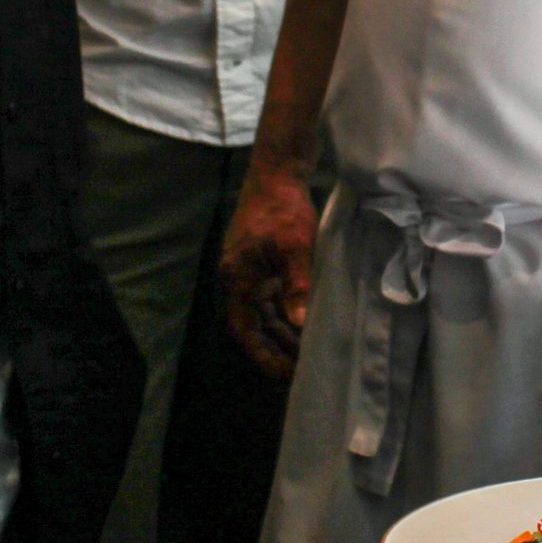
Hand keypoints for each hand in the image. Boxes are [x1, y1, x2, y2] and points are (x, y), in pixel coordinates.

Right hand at [221, 166, 318, 380]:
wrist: (278, 169)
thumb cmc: (283, 207)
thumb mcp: (295, 248)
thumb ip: (296, 287)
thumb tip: (300, 324)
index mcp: (237, 278)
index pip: (244, 330)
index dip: (263, 354)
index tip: (284, 372)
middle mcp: (238, 277)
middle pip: (252, 324)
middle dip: (274, 348)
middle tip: (300, 369)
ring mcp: (249, 268)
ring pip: (262, 311)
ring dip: (281, 330)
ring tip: (304, 352)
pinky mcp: (261, 259)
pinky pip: (270, 295)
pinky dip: (285, 310)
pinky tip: (303, 320)